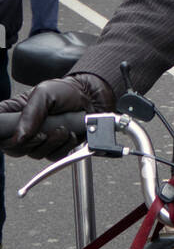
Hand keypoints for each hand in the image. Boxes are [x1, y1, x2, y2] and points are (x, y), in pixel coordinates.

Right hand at [0, 73, 115, 158]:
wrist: (91, 98)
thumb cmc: (65, 91)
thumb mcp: (45, 93)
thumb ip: (31, 113)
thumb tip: (19, 137)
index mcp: (14, 113)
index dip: (4, 137)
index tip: (17, 136)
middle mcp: (23, 129)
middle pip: (13, 149)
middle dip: (31, 143)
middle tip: (43, 133)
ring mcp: (39, 140)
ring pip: (35, 154)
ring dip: (52, 142)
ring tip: (63, 128)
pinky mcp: (55, 148)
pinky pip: (53, 157)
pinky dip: (64, 147)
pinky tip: (69, 134)